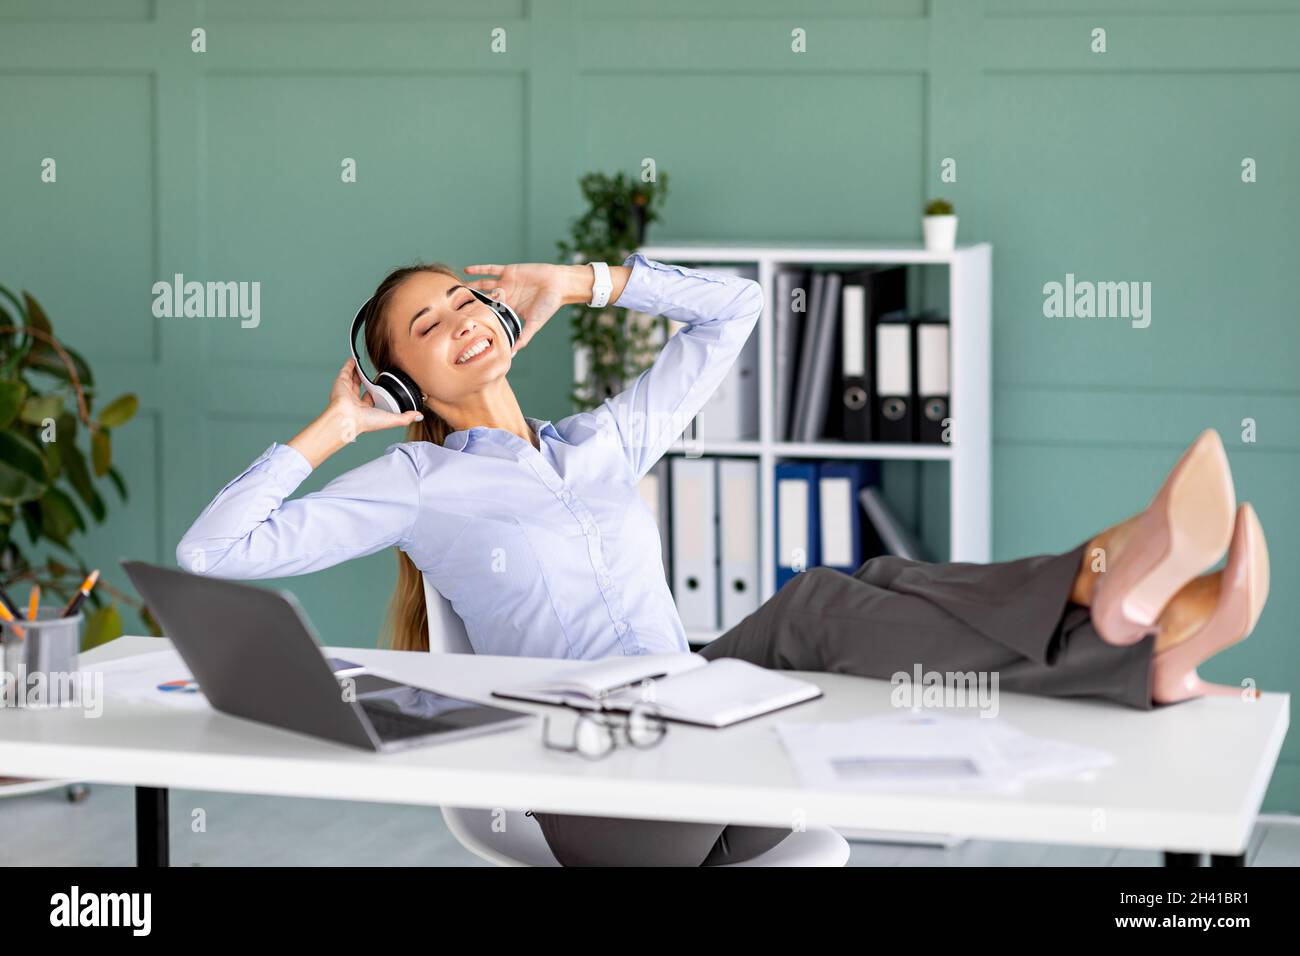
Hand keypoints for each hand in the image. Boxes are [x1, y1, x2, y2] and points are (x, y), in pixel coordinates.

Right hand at [329, 357, 424, 438]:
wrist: (348, 418)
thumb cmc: (365, 421)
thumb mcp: (391, 419)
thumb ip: (406, 417)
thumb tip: (419, 416)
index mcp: (366, 410)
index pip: (372, 400)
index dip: (378, 394)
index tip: (384, 389)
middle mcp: (355, 401)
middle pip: (362, 388)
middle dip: (367, 382)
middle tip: (374, 375)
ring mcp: (347, 392)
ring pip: (353, 379)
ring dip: (357, 372)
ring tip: (362, 365)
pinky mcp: (341, 383)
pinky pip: (345, 372)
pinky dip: (349, 366)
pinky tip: (354, 360)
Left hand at [462, 262, 578, 354]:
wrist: (558, 285)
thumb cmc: (548, 305)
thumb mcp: (535, 324)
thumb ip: (523, 337)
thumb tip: (512, 353)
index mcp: (510, 308)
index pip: (491, 313)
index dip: (479, 317)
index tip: (464, 323)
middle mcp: (506, 295)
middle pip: (483, 299)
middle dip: (470, 302)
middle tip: (453, 307)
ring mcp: (506, 283)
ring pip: (483, 285)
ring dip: (471, 286)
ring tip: (456, 289)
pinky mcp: (509, 271)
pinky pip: (491, 269)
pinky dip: (479, 270)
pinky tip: (467, 270)